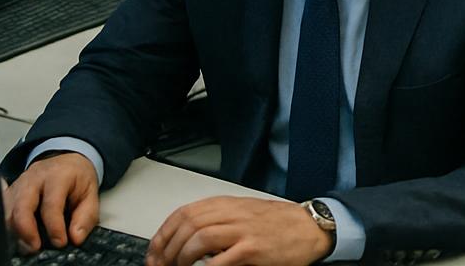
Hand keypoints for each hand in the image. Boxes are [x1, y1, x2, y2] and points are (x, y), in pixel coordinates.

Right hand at [4, 152, 100, 253]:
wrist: (65, 160)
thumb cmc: (77, 178)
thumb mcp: (91, 194)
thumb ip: (86, 217)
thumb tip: (76, 238)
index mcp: (58, 176)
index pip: (51, 204)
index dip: (54, 227)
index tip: (60, 242)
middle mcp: (34, 179)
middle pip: (21, 207)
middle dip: (26, 231)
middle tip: (36, 247)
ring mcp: (18, 185)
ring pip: (7, 212)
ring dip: (16, 232)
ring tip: (29, 244)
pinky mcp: (9, 193)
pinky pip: (2, 212)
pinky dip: (8, 227)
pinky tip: (19, 235)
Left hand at [146, 197, 331, 265]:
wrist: (310, 228)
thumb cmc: (279, 224)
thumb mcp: (245, 213)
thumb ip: (219, 219)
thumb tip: (188, 237)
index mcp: (228, 204)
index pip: (184, 213)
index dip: (163, 234)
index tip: (154, 252)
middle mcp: (233, 213)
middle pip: (187, 224)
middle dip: (166, 249)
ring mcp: (243, 231)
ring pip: (199, 238)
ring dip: (181, 258)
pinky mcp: (253, 249)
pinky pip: (221, 259)